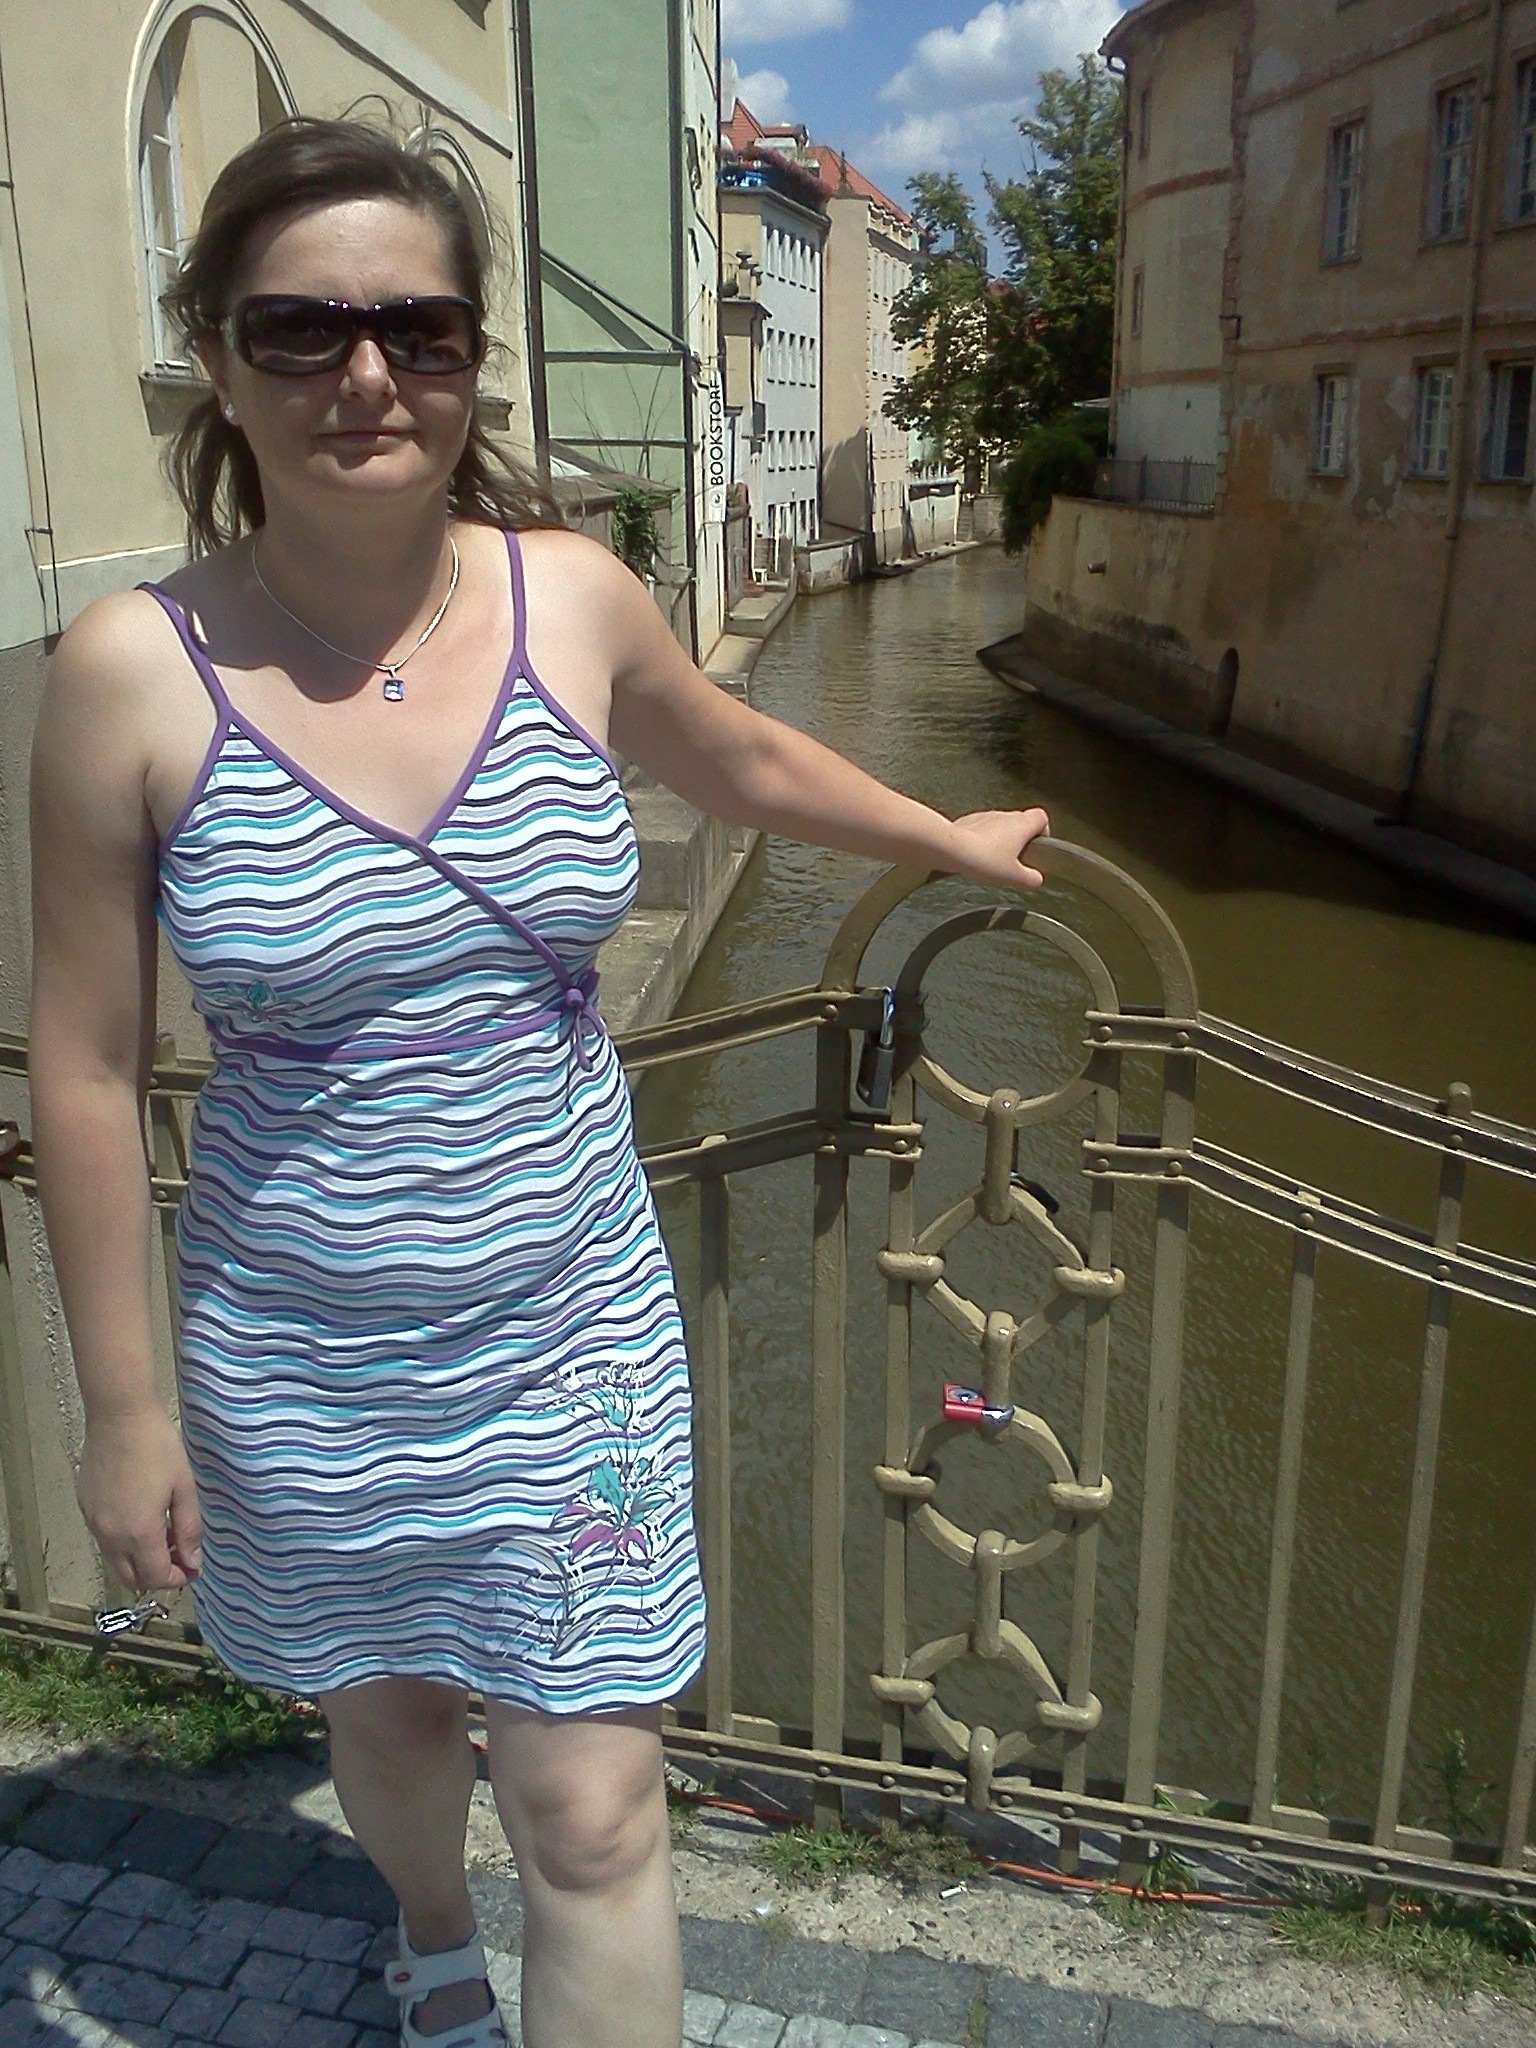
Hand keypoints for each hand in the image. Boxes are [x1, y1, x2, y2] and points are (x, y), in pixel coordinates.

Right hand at [76, 1406, 202, 1593]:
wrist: (119, 1416)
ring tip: (164, 1533)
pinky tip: (142, 1517)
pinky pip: (104, 1539)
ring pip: (116, 1561)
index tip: (192, 1568)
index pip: (155, 1578)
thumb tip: (192, 1562)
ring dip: (140, 1559)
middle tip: (179, 1556)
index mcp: (138, 1533)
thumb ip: (189, 1530)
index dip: (177, 1579)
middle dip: (157, 1575)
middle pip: (131, 1578)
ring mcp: (94, 1522)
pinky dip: (124, 1542)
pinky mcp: (86, 1508)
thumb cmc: (156, 1446)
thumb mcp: (184, 1488)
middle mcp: (110, 1535)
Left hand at [944, 808, 1050, 891]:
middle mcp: (1004, 816)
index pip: (1041, 818)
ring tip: (993, 863)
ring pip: (999, 827)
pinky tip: (975, 858)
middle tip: (1015, 862)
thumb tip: (1036, 880)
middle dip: (1020, 842)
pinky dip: (981, 842)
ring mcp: (985, 816)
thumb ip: (1030, 879)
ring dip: (999, 842)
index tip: (1038, 848)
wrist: (949, 849)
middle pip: (1020, 823)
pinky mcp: (967, 822)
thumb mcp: (1014, 877)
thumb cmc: (983, 858)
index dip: (1043, 832)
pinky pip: (980, 830)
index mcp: (1021, 824)